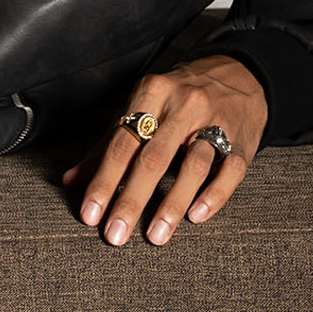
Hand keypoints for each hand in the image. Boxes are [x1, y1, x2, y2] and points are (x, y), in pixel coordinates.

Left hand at [63, 55, 266, 246]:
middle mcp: (184, 104)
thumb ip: (107, 145)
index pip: (122, 141)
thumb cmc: (180, 97)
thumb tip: (69, 181)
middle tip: (115, 235)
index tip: (89, 215)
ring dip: (172, 204)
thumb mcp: (142, 107)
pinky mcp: (243, 140)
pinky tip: (197, 217)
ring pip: (193, 165)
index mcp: (152, 92)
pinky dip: (214, 195)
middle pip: (154, 156)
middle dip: (131, 199)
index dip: (103, 180)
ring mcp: (216, 121)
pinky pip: (230, 170)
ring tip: (155, 236)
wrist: (240, 74)